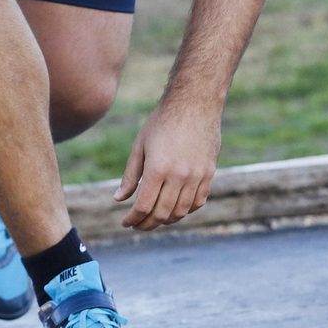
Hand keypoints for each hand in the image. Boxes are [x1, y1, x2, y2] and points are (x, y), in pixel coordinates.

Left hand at [114, 98, 221, 230]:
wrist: (194, 103)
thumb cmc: (162, 122)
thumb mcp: (140, 146)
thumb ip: (130, 175)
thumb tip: (119, 199)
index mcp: (158, 168)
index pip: (144, 206)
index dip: (133, 219)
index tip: (125, 222)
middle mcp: (179, 176)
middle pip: (162, 213)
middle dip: (147, 224)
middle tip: (137, 224)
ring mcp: (197, 176)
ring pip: (181, 212)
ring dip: (166, 220)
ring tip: (154, 218)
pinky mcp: (209, 173)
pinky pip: (197, 202)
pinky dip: (185, 210)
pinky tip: (174, 208)